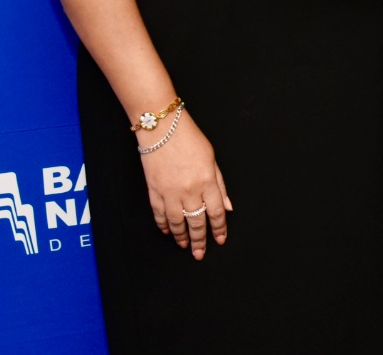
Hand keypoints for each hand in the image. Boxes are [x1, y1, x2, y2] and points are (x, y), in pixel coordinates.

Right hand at [138, 113, 232, 260]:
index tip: (220, 239)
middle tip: (200, 254)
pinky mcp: (154, 191)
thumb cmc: (190, 139)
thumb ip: (220, 185)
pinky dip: (164, 225)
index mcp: (207, 182)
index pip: (216, 212)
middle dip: (200, 240)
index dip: (219, 229)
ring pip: (177, 223)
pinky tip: (167, 232)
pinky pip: (159, 214)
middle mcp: (189, 191)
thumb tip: (228, 207)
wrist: (162, 129)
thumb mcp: (212, 159)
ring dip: (181, 237)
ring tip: (185, 246)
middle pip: (197, 222)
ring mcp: (170, 193)